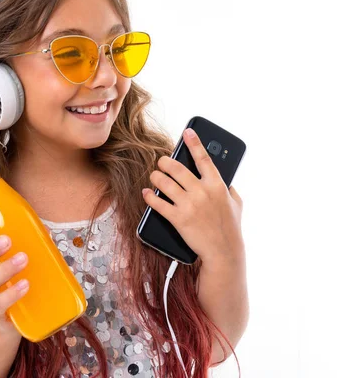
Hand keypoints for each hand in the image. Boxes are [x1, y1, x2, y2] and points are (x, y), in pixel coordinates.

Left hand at [142, 128, 244, 265]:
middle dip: (165, 162)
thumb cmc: (230, 228)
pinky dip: (150, 197)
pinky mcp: (178, 218)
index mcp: (217, 185)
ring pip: (164, 183)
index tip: (187, 132)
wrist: (224, 252)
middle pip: (177, 169)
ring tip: (154, 176)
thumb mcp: (236, 204)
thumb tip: (223, 177)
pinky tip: (146, 193)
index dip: (195, 143)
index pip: (204, 159)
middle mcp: (202, 192)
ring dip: (156, 177)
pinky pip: (158, 203)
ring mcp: (189, 205)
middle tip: (161, 162)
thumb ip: (229, 188)